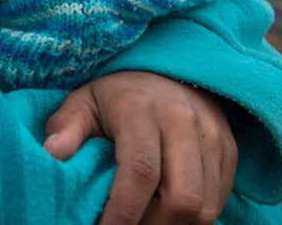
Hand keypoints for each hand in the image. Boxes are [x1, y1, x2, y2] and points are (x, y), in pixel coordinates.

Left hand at [43, 71, 236, 224]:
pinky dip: (193, 218)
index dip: (123, 213)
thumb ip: (65, 128)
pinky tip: (164, 213)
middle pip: (181, 198)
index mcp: (141, 109)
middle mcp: (183, 120)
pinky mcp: (230, 150)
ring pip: (204, 206)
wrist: (164, 71)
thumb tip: (51, 156)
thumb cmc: (115, 96)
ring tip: (143, 222)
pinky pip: (218, 200)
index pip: (140, 171)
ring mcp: (213, 135)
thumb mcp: (82, 103)